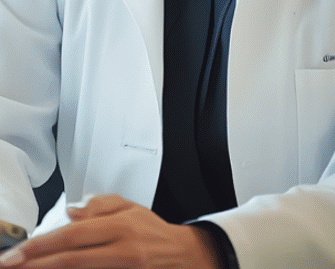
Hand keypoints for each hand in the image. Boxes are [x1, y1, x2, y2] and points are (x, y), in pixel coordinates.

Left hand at [0, 195, 219, 268]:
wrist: (184, 255)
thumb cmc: (154, 232)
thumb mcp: (132, 208)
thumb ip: (100, 205)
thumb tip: (71, 214)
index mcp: (122, 226)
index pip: (72, 235)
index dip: (40, 245)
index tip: (15, 253)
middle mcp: (122, 249)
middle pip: (69, 259)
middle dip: (34, 264)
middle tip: (8, 265)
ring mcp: (124, 268)